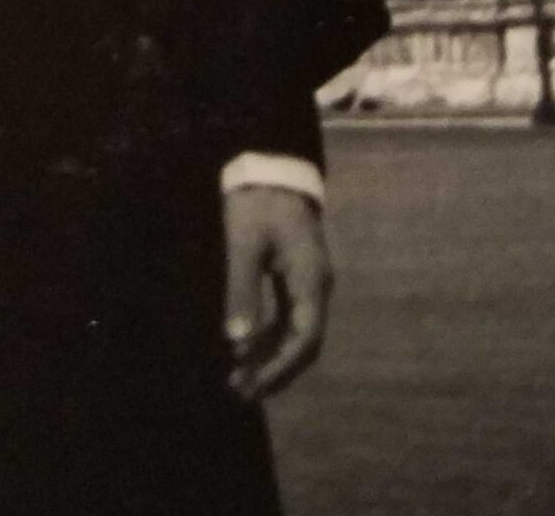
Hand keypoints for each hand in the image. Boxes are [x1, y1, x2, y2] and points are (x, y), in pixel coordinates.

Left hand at [220, 184, 332, 402]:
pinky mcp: (295, 275)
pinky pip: (287, 316)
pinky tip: (248, 347)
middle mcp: (316, 285)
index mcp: (311, 278)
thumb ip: (242, 290)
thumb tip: (238, 342)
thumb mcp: (245, 242)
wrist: (271, 162)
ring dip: (271, 356)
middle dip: (275, 369)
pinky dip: (269, 336)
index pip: (305, 338)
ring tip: (239, 378)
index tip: (253, 385)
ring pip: (295, 331)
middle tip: (242, 392)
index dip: (280, 367)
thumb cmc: (257, 200)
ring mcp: (308, 281)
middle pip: (303, 341)